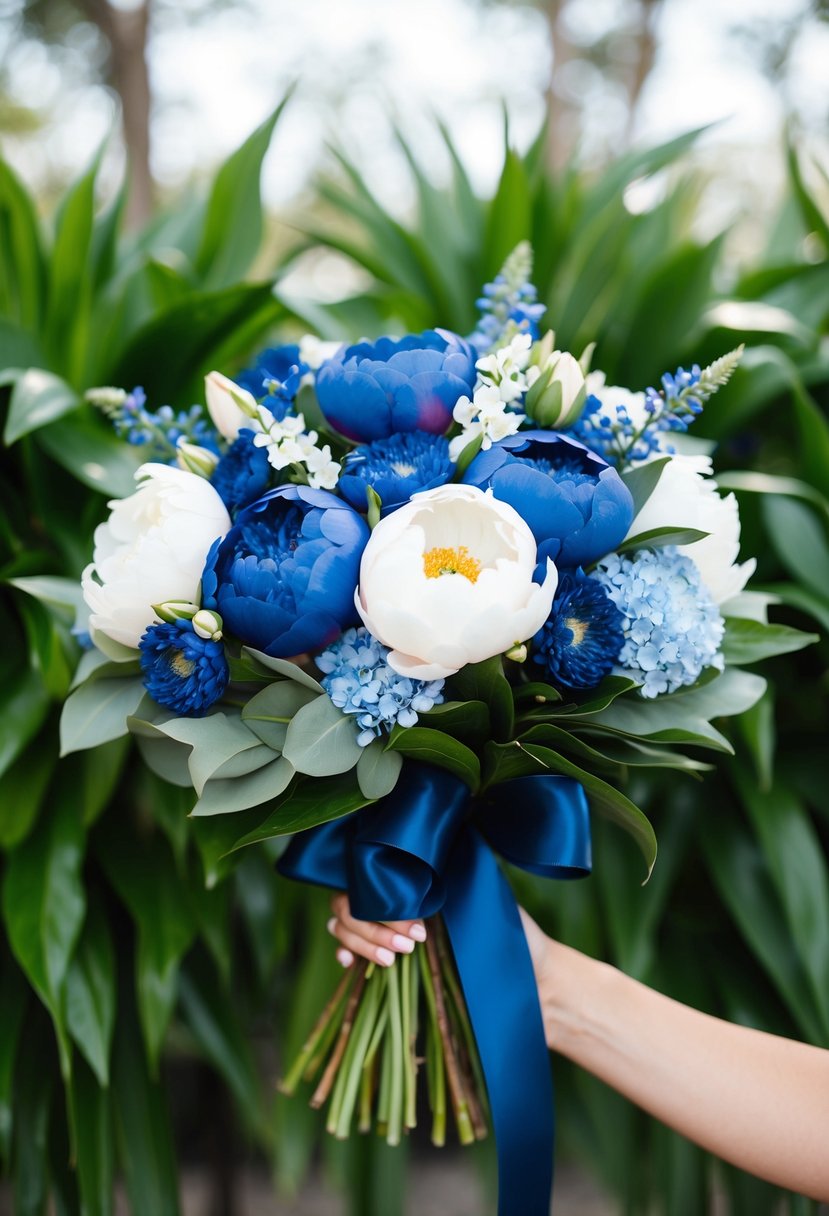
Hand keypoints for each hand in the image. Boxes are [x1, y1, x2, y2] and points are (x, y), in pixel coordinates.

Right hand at [327, 895, 550, 986]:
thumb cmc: (512, 935)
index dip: (384, 901)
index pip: (375, 876)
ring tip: (394, 960)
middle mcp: (396, 900)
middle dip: (375, 925)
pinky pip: (347, 949)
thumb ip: (460, 879)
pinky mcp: (383, 957)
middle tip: (410, 945)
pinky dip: (345, 953)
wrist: (531, 980)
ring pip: (344, 924)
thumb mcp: (487, 900)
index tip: (417, 926)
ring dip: (363, 941)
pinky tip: (351, 964)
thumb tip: (446, 846)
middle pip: (354, 902)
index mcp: (418, 880)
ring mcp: (384, 927)